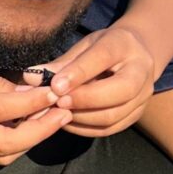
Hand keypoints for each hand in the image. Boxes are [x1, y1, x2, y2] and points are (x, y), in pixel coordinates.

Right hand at [0, 44, 69, 165]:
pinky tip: (27, 126)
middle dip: (41, 130)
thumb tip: (32, 93)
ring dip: (31, 140)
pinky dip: (13, 145)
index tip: (57, 92)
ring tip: (52, 118)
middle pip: (7, 144)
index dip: (34, 104)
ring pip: (2, 156)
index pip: (2, 110)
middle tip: (65, 111)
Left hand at [29, 22, 157, 137]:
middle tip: (58, 102)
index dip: (79, 73)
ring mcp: (143, 96)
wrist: (136, 55)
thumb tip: (29, 78)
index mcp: (124, 44)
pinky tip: (67, 122)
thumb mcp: (83, 46)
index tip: (55, 85)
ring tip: (58, 112)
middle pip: (121, 90)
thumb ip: (60, 64)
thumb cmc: (102, 48)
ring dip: (82, 117)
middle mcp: (141, 70)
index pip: (104, 57)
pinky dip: (85, 128)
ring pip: (114, 114)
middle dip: (86, 99)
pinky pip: (110, 128)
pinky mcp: (137, 115)